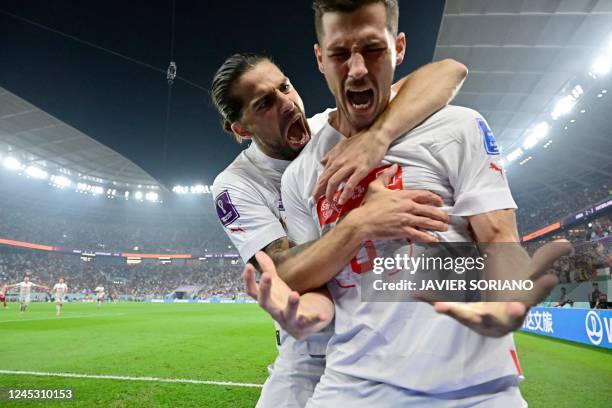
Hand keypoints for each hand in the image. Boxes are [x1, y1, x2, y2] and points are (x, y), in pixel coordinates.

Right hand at [243, 252, 330, 339]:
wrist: (301, 327)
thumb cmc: (285, 302)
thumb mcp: (277, 285)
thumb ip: (268, 270)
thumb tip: (258, 253)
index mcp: (268, 301)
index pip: (253, 292)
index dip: (248, 280)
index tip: (248, 265)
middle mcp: (275, 311)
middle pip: (265, 303)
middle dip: (265, 290)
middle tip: (266, 275)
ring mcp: (288, 320)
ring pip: (287, 314)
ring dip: (291, 305)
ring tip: (294, 294)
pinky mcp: (303, 325)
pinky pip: (309, 323)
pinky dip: (315, 319)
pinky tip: (323, 315)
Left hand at [312, 128, 388, 205]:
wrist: (376, 136)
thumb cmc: (361, 141)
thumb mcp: (342, 145)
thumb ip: (332, 154)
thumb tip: (322, 161)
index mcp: (335, 157)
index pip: (323, 174)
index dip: (318, 185)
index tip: (315, 194)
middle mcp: (339, 162)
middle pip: (325, 179)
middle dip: (319, 191)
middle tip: (316, 201)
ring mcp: (350, 166)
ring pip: (334, 182)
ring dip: (329, 194)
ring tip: (330, 203)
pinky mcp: (361, 169)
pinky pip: (350, 184)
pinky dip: (344, 194)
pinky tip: (341, 201)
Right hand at [350, 164, 448, 242]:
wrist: (362, 222)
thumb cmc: (368, 205)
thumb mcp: (375, 186)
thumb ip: (386, 175)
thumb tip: (393, 166)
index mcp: (403, 195)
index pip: (424, 195)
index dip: (434, 198)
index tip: (440, 202)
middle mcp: (407, 207)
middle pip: (429, 210)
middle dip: (440, 215)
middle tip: (447, 218)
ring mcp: (406, 219)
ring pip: (427, 222)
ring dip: (438, 226)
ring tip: (444, 228)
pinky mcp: (403, 231)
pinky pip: (419, 234)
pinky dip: (428, 237)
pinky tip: (434, 239)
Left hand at [425, 240, 572, 336]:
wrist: (498, 319)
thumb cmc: (516, 296)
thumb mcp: (530, 277)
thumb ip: (546, 260)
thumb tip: (568, 243)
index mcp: (518, 308)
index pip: (530, 300)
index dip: (535, 293)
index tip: (533, 292)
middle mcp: (497, 318)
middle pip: (494, 317)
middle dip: (486, 314)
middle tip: (494, 307)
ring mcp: (476, 318)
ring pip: (465, 315)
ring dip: (454, 311)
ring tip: (440, 305)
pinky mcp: (459, 314)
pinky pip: (443, 306)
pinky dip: (429, 300)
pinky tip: (414, 293)